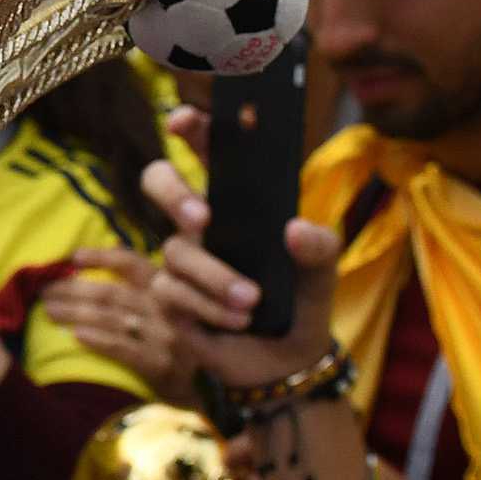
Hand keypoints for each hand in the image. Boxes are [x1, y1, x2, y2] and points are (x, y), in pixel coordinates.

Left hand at [39, 245, 205, 405]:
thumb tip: (105, 261)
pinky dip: (98, 340)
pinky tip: (76, 335)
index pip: (133, 265)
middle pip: (113, 292)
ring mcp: (166, 336)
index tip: (73, 256)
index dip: (103, 257)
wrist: (211, 391)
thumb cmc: (185, 347)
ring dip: (76, 312)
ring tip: (50, 311)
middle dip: (75, 290)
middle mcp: (169, 309)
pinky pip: (124, 348)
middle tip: (46, 290)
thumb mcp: (174, 311)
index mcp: (170, 290)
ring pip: (113, 318)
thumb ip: (146, 288)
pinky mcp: (161, 364)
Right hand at [141, 147, 340, 391]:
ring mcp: (181, 259)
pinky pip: (172, 291)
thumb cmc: (300, 302)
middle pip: (158, 181)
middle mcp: (201, 223)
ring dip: (215, 277)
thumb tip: (293, 229)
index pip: (207, 150)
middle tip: (203, 216)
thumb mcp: (322, 271)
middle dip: (173, 192)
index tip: (185, 119)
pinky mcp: (169, 297)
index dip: (191, 128)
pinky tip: (238, 317)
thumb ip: (319, 246)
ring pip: (176, 252)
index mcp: (237, 201)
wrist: (286, 360)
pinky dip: (207, 305)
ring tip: (252, 302)